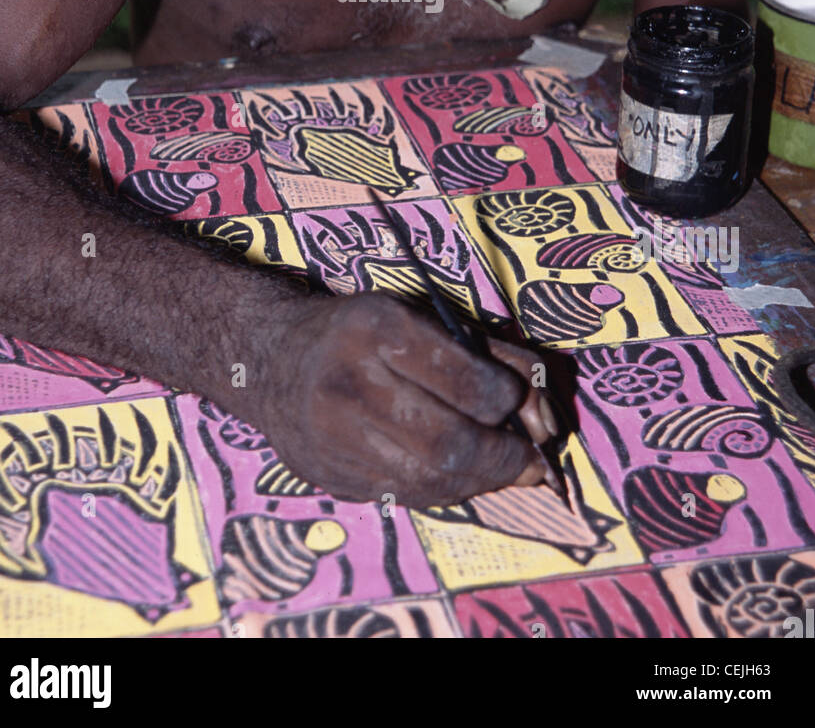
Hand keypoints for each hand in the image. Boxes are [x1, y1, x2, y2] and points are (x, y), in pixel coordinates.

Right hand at [252, 290, 557, 506]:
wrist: (267, 357)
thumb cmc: (362, 332)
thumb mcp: (424, 318)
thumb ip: (493, 357)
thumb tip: (546, 419)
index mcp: (376, 329)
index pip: (466, 382)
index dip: (506, 401)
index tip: (514, 401)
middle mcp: (348, 383)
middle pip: (448, 444)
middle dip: (502, 459)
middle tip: (528, 459)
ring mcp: (332, 437)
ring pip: (428, 482)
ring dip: (479, 482)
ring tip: (500, 469)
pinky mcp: (329, 477)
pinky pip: (403, 497)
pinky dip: (442, 491)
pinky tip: (456, 475)